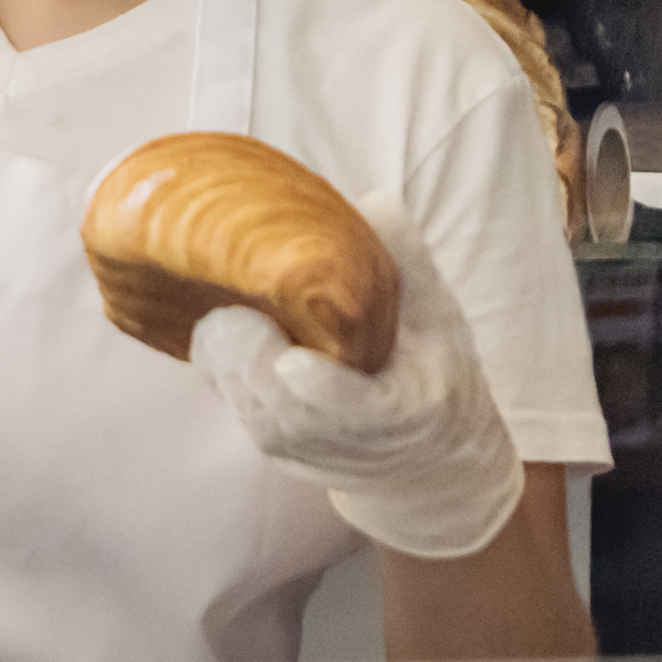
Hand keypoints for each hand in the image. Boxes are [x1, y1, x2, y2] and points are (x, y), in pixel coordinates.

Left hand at [187, 194, 520, 560]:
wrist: (426, 460)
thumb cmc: (433, 374)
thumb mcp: (440, 319)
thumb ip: (408, 262)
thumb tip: (372, 201)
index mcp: (405, 410)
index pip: (356, 409)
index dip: (321, 390)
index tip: (293, 362)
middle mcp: (350, 442)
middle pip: (283, 410)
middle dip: (253, 359)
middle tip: (236, 307)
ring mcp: (308, 452)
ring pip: (252, 409)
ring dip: (230, 361)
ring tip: (223, 312)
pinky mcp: (277, 451)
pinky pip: (240, 408)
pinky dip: (225, 370)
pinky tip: (222, 331)